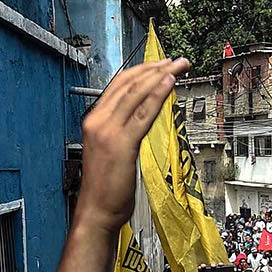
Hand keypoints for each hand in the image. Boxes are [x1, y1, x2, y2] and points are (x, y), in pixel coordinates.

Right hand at [80, 59, 188, 227]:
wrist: (96, 210)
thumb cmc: (106, 186)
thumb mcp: (111, 150)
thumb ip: (123, 130)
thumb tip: (143, 116)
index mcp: (94, 120)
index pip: (119, 85)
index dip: (142, 71)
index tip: (161, 64)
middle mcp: (98, 121)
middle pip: (128, 83)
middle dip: (154, 67)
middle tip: (176, 60)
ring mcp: (108, 131)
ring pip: (136, 93)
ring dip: (159, 76)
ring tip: (177, 66)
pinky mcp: (122, 144)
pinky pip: (143, 113)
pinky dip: (157, 95)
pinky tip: (169, 84)